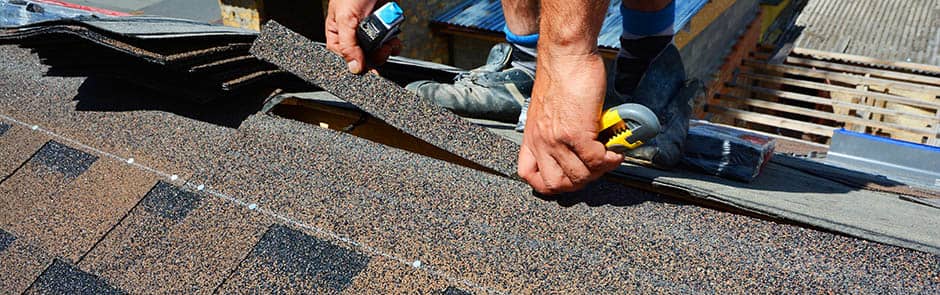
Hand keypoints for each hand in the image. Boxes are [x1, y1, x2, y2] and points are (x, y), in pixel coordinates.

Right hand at [326, 0, 401, 73]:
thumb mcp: (346, 18)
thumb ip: (348, 44)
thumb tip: (354, 67)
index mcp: (338, 34)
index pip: (345, 58)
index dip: (357, 64)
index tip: (368, 67)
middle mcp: (353, 35)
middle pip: (365, 58)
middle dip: (376, 56)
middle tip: (382, 49)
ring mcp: (370, 32)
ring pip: (379, 52)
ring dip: (387, 49)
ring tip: (390, 41)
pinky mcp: (384, 28)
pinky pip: (390, 43)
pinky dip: (395, 42)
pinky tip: (394, 36)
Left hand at [517, 53, 623, 193]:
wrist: (566, 56)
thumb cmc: (561, 76)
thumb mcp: (547, 110)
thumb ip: (554, 131)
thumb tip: (576, 147)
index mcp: (532, 137)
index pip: (530, 176)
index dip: (549, 184)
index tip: (568, 178)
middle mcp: (541, 142)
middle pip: (557, 184)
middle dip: (580, 182)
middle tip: (595, 168)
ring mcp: (557, 140)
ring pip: (580, 175)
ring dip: (599, 170)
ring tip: (608, 157)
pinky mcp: (576, 133)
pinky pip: (596, 160)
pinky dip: (610, 159)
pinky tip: (615, 150)